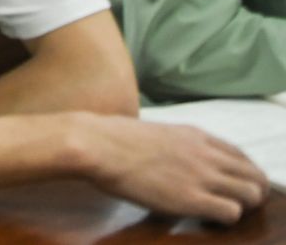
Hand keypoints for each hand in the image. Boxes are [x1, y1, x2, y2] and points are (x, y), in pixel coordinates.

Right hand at [79, 116, 268, 223]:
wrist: (96, 144)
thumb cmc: (112, 138)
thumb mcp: (154, 132)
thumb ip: (175, 143)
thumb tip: (172, 157)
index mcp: (196, 135)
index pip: (241, 155)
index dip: (241, 174)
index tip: (230, 186)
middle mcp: (206, 154)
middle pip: (255, 175)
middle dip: (251, 192)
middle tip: (232, 203)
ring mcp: (201, 175)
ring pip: (251, 194)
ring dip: (243, 206)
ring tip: (222, 212)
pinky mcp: (191, 198)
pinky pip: (231, 212)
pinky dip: (225, 218)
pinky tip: (206, 219)